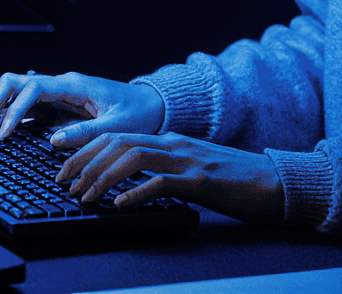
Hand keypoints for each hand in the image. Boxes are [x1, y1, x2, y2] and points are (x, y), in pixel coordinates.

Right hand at [0, 71, 164, 146]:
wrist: (152, 104)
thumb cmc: (139, 113)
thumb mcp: (118, 127)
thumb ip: (87, 133)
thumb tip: (53, 140)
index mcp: (76, 85)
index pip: (34, 88)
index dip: (14, 109)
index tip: (4, 134)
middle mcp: (63, 84)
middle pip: (15, 82)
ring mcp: (58, 92)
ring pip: (14, 89)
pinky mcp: (57, 104)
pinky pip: (24, 102)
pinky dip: (5, 112)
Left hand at [58, 131, 283, 222]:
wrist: (275, 182)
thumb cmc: (236, 181)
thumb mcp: (195, 170)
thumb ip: (166, 170)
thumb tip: (132, 185)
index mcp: (173, 141)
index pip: (121, 135)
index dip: (88, 151)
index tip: (68, 170)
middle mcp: (177, 144)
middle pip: (120, 141)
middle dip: (86, 161)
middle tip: (65, 183)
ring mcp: (190, 160)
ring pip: (134, 158)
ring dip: (103, 177)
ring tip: (85, 196)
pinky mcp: (202, 180)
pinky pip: (161, 182)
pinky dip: (136, 193)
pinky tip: (120, 206)